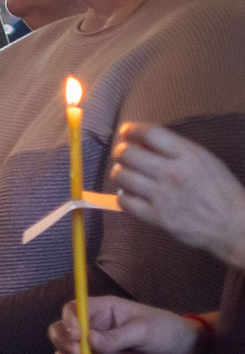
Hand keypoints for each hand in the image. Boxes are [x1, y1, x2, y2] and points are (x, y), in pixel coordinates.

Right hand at [52, 295, 202, 353]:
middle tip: (76, 353)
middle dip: (62, 342)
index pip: (73, 310)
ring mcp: (94, 351)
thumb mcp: (144, 329)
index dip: (68, 320)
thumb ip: (117, 336)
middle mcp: (93, 329)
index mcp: (103, 311)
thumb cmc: (166, 331)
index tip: (76, 334)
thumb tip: (90, 341)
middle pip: (61, 331)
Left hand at [114, 124, 244, 268]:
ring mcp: (164, 196)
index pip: (151, 134)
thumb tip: (144, 142)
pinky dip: (123, 196)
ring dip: (119, 173)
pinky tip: (130, 194)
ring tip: (125, 174)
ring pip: (123, 176)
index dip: (132, 130)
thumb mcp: (206, 161)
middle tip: (122, 155)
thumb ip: (178, 150)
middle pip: (129, 154)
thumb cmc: (221, 191)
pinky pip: (125, 202)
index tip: (126, 131)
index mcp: (190, 155)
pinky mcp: (157, 217)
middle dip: (121, 151)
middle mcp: (174, 173)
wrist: (233, 224)